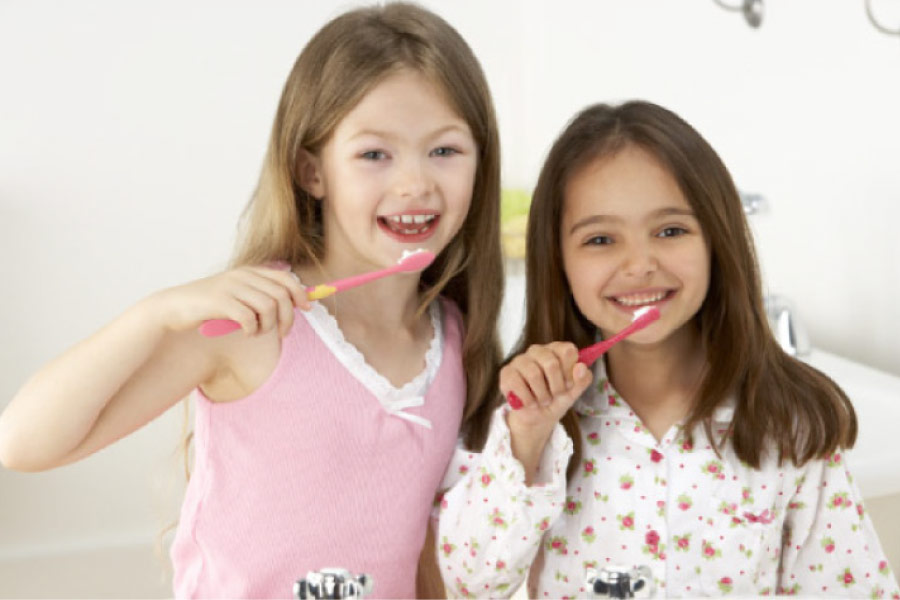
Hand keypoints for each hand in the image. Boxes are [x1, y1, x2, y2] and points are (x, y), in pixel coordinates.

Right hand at [150, 263, 311, 337]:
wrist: (174, 307)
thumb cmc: (210, 306)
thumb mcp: (238, 296)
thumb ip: (261, 296)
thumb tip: (293, 305)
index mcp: (250, 272)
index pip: (285, 278)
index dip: (300, 293)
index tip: (308, 308)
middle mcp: (243, 276)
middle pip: (281, 295)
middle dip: (288, 317)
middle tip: (283, 333)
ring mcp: (231, 287)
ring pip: (269, 307)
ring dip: (269, 326)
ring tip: (258, 332)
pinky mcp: (220, 301)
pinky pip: (249, 318)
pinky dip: (253, 329)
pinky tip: (246, 332)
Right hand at [499, 342, 592, 479]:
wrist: (539, 417)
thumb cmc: (556, 398)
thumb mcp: (574, 392)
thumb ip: (582, 379)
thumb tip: (580, 367)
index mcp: (556, 350)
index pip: (567, 350)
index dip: (570, 372)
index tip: (569, 385)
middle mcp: (537, 351)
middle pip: (551, 363)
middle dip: (557, 386)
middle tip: (556, 395)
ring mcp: (520, 360)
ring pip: (534, 374)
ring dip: (542, 395)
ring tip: (543, 401)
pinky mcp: (506, 372)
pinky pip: (517, 383)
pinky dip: (527, 399)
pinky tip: (531, 403)